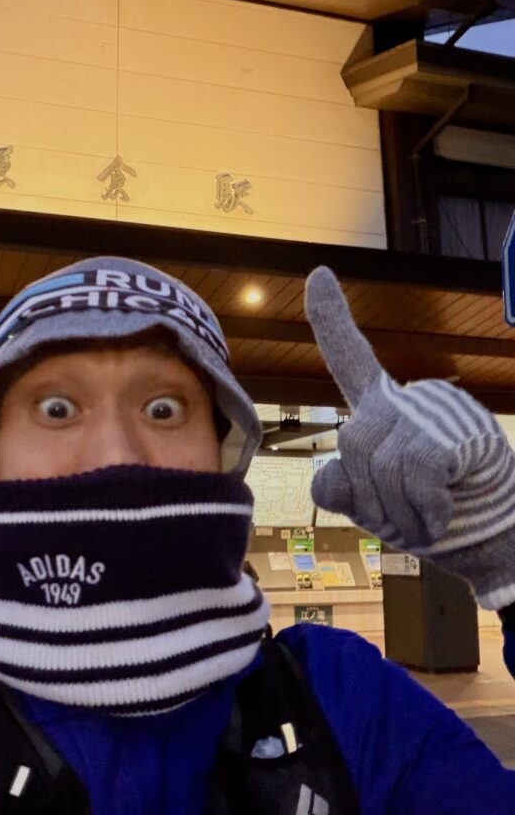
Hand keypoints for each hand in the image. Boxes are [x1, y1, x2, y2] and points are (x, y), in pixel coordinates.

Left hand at [304, 266, 514, 610]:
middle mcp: (409, 398)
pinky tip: (445, 512)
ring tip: (431, 514)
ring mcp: (437, 410)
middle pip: (352, 443)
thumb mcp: (374, 506)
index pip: (350, 357)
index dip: (330, 316)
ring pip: (380, 463)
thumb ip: (340, 488)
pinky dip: (426, 509)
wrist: (496, 543)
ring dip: (399, 510)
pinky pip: (417, 474)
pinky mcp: (460, 432)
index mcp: (384, 409)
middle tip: (406, 516)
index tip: (318, 272)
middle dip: (371, 497)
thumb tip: (331, 474)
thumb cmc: (432, 519)